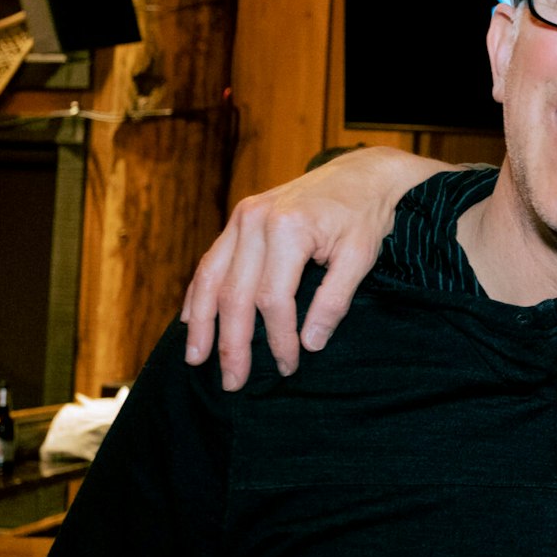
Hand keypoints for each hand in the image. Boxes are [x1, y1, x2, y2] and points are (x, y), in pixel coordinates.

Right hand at [180, 148, 448, 388]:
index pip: (273, 300)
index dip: (278, 339)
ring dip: (202, 323)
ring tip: (196, 359)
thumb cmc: (365, 216)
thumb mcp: (360, 257)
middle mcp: (255, 221)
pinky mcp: (239, 218)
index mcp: (288, 229)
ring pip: (210, 278)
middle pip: (234, 294)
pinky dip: (199, 292)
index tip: (289, 366)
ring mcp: (242, 217)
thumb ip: (334, 301)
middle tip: (233, 382)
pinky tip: (191, 319)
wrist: (362, 174)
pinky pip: (210, 261)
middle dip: (232, 343)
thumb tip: (310, 343)